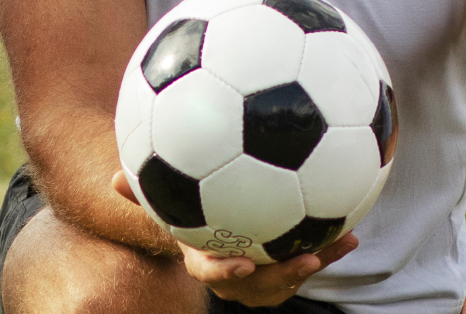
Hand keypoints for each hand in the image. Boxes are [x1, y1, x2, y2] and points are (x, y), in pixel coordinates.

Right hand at [111, 170, 358, 305]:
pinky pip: (308, 261)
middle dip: (283, 277)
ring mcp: (262, 275)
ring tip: (339, 244)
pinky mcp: (285, 266)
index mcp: (206, 260)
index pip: (209, 272)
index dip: (225, 270)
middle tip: (306, 258)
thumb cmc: (189, 211)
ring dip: (314, 262)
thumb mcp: (168, 202)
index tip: (242, 262)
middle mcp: (235, 274)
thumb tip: (112, 178)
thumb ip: (144, 193)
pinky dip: (330, 248)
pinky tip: (353, 231)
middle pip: (258, 286)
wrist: (213, 232)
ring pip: (288, 278)